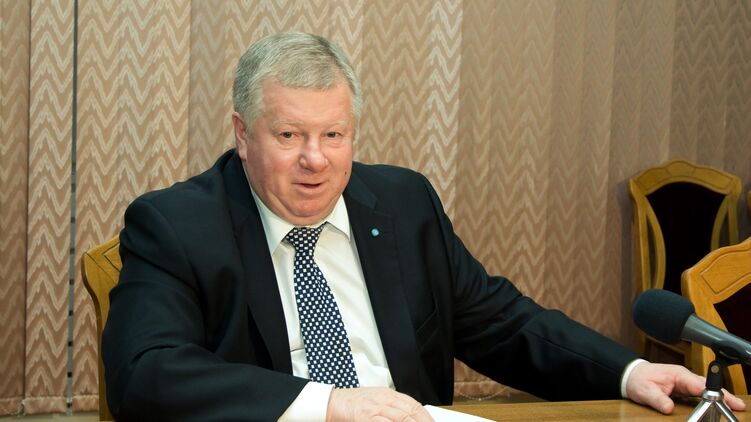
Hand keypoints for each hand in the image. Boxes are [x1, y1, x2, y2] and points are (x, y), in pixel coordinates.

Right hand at [325, 387, 433, 421]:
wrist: (329, 403)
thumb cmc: (351, 404)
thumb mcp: (374, 400)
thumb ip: (390, 407)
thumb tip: (408, 416)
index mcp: (387, 394)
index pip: (413, 405)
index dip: (426, 418)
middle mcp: (383, 399)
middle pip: (410, 413)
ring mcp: (374, 408)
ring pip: (401, 418)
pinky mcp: (365, 418)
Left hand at [626, 362, 745, 413]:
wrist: (632, 375)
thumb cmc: (639, 380)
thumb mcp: (645, 391)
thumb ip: (657, 399)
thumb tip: (668, 408)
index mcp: (678, 375)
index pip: (698, 384)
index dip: (711, 393)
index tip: (722, 401)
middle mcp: (684, 377)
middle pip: (708, 386)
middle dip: (723, 395)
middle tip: (737, 406)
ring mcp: (686, 382)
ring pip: (707, 389)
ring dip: (720, 397)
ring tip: (734, 407)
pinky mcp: (685, 388)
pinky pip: (701, 393)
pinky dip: (712, 399)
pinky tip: (720, 406)